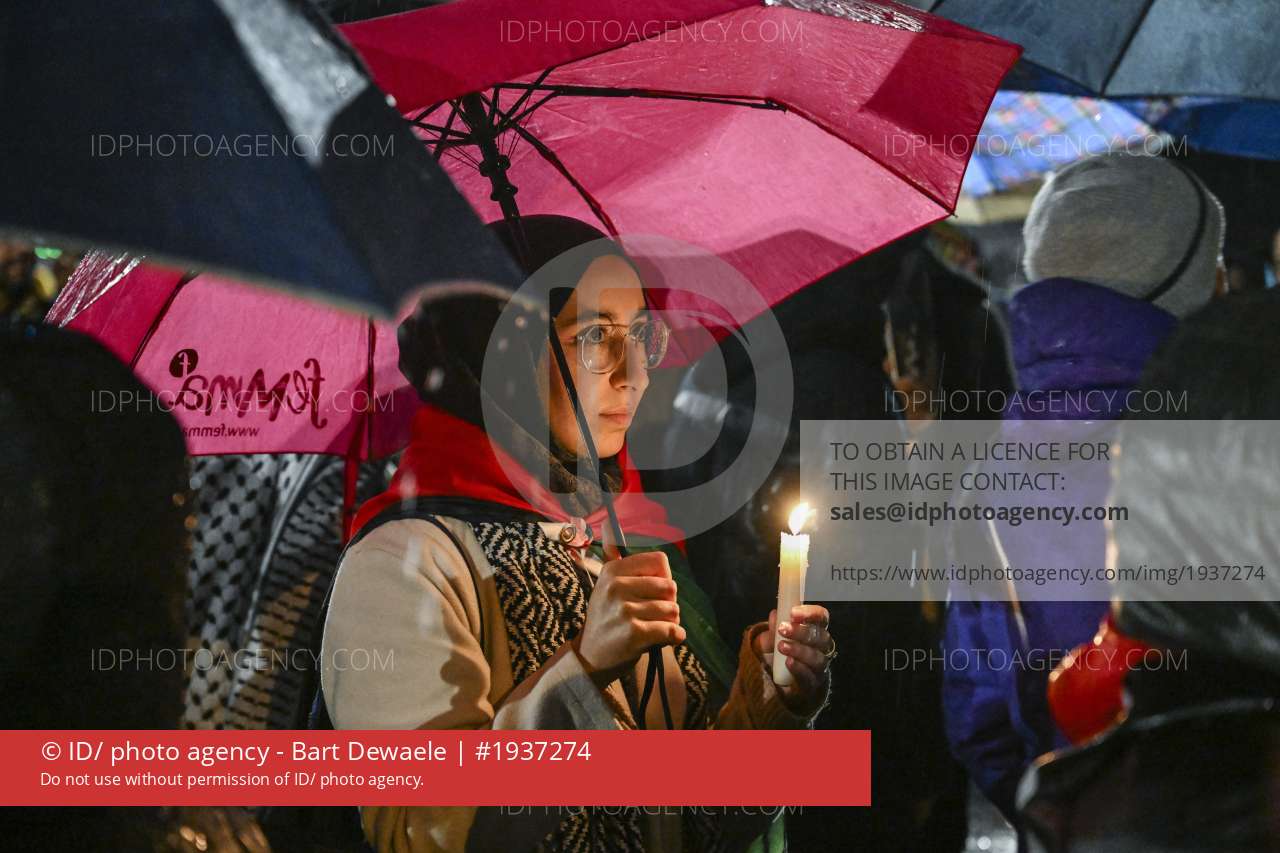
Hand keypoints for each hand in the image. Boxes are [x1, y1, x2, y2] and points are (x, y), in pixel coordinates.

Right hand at [573, 544, 684, 688]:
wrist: (591, 657)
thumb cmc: (606, 618)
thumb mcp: (605, 585)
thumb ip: (613, 555)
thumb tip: (608, 521)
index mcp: (612, 571)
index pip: (660, 562)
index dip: (663, 578)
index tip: (651, 592)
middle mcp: (616, 587)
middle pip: (670, 587)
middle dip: (668, 604)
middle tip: (652, 615)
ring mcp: (625, 611)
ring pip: (673, 610)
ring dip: (670, 622)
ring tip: (652, 628)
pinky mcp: (635, 634)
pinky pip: (672, 630)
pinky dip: (674, 638)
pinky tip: (664, 640)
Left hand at [755, 605, 832, 714]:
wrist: (778, 682)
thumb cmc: (779, 653)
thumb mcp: (772, 639)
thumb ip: (774, 628)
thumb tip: (775, 615)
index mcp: (815, 630)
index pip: (821, 617)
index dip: (811, 613)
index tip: (793, 613)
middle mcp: (822, 648)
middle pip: (821, 637)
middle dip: (801, 632)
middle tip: (782, 629)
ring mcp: (820, 667)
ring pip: (817, 658)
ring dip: (799, 650)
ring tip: (781, 646)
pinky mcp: (814, 684)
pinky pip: (810, 677)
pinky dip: (799, 669)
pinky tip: (788, 662)